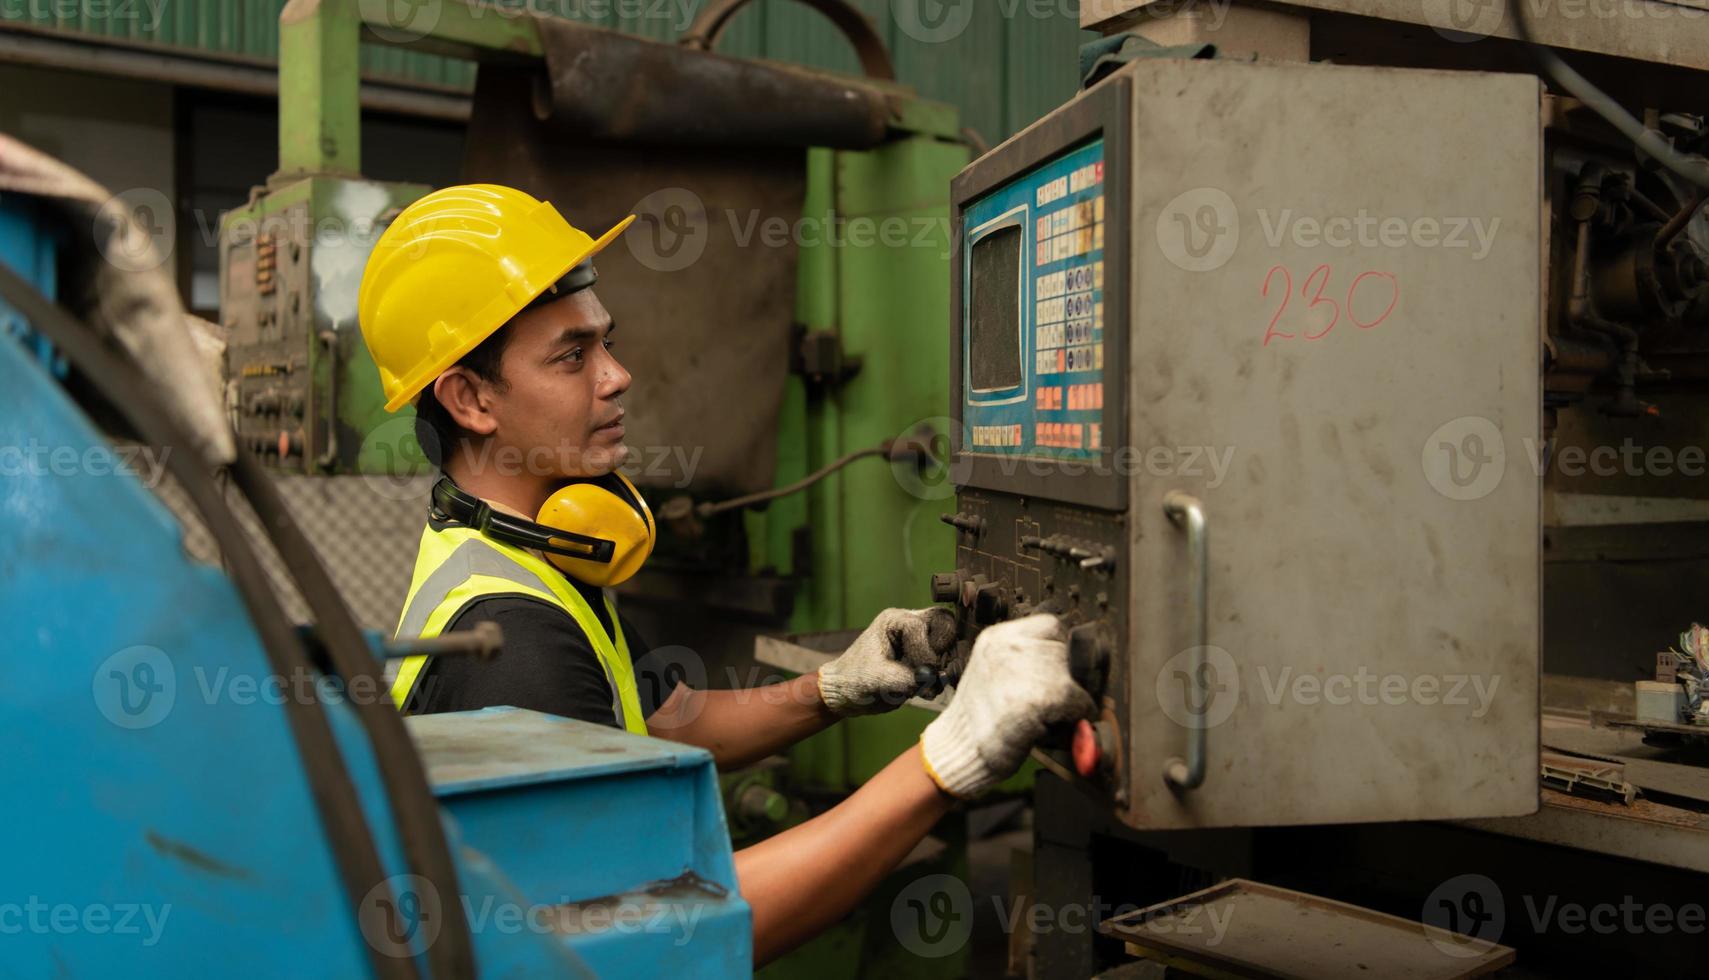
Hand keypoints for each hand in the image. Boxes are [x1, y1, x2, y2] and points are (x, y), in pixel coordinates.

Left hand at [817, 607, 957, 715]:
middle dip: (943, 651)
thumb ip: (907, 678)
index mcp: (894, 621)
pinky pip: (947, 659)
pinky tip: (927, 689)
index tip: (920, 676)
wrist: (847, 693)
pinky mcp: (926, 656)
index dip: (924, 653)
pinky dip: (942, 675)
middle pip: (944, 624)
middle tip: (934, 673)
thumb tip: (936, 680)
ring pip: (950, 642)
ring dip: (944, 665)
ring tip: (927, 686)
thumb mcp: (878, 679)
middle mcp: (910, 624)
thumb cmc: (855, 680)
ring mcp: (920, 639)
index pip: (921, 627)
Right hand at [919, 614, 1094, 797]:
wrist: (954, 753)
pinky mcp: (1034, 701)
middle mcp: (1007, 647)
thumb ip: (1025, 662)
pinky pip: (1078, 702)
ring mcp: (1020, 672)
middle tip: (1059, 702)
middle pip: (1064, 652)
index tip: (1059, 672)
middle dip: (1068, 678)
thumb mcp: (994, 674)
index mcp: (996, 637)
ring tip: (1055, 716)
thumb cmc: (979, 720)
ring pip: (1074, 676)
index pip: (1050, 626)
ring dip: (1073, 698)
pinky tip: (1057, 728)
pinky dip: (1077, 716)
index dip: (1060, 652)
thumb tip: (1078, 665)